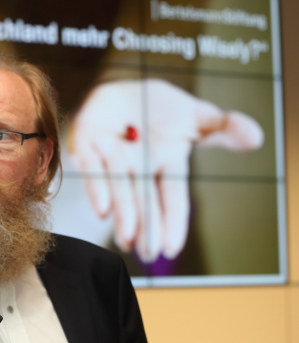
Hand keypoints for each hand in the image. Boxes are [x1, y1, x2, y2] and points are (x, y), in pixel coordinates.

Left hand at [68, 78, 263, 261]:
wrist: (126, 90)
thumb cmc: (163, 111)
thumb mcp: (199, 116)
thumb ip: (225, 128)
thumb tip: (256, 136)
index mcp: (166, 165)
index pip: (172, 198)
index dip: (173, 222)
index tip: (171, 248)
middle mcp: (138, 167)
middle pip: (143, 200)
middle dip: (146, 226)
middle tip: (146, 252)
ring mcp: (111, 156)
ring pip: (118, 190)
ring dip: (123, 213)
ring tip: (125, 238)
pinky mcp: (86, 142)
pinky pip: (90, 166)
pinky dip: (95, 187)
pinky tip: (101, 209)